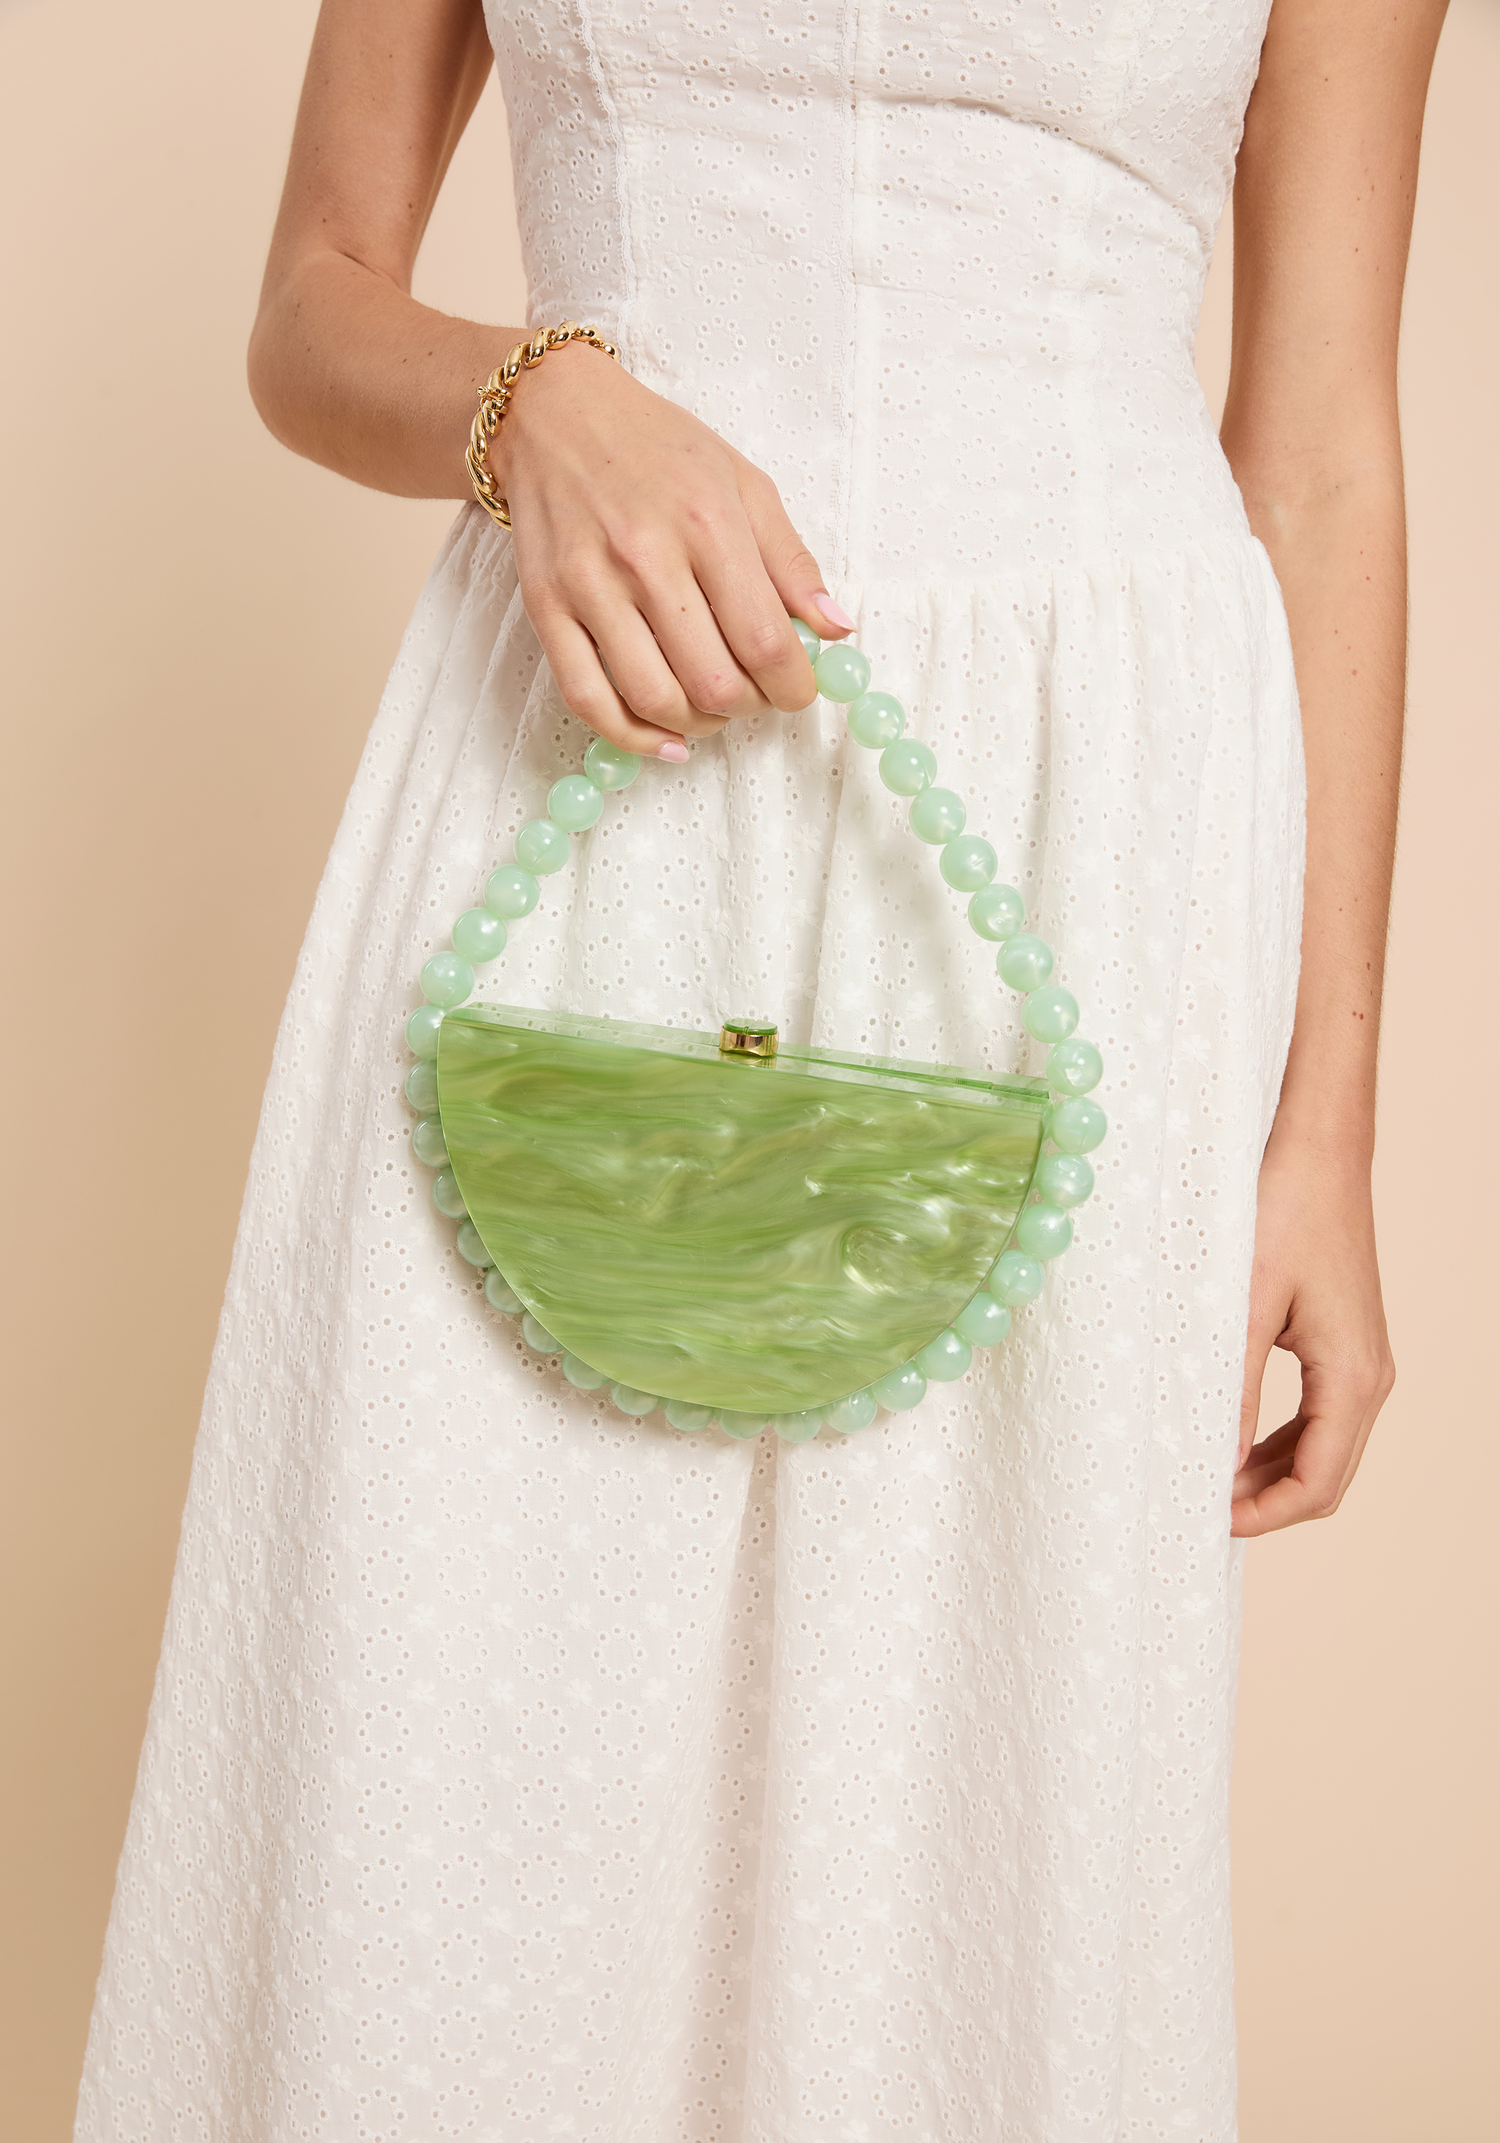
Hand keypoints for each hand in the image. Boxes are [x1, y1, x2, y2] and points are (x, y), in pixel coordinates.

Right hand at [491, 342, 851, 758]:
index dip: (794, 686)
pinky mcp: (547, 608)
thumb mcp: (742, 482)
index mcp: (707, 523)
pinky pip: (588, 699)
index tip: (798, 688)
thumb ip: (791, 561)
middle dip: (749, 707)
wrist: (553, 415)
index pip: (766, 641)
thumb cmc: (657, 448)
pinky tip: (667, 739)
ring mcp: (590, 587)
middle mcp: (646, 557)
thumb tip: (836, 630)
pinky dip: (633, 737)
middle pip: (713, 682)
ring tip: (712, 708)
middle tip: (753, 693)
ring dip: (698, 724)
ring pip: (655, 698)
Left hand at [1232, 1124, 1394, 1536]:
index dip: (1266, 1516)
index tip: (1208, 1521)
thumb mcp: (1244, 1304)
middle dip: (1266, 1502)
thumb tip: (1216, 1462)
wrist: (1319, 1151)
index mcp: (1354, 1377)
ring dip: (1270, 1474)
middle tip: (1197, 1507)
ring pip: (1322, 1448)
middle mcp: (1370, 1378)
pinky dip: (1277, 1440)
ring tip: (1207, 1481)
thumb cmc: (1283, 1212)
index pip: (1318, 1484)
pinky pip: (1317, 1414)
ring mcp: (1362, 1362)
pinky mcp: (1344, 1344)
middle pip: (1326, 1476)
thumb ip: (1231, 1389)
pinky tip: (1232, 1440)